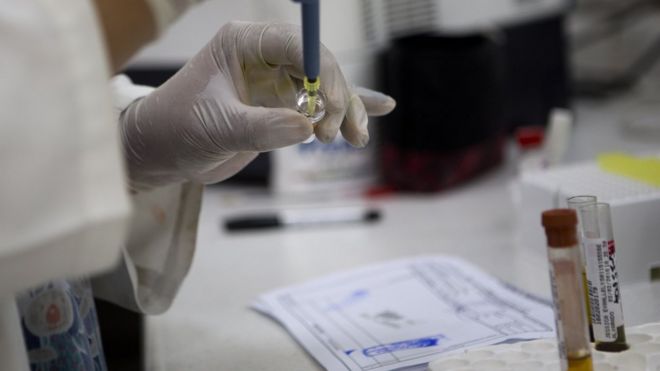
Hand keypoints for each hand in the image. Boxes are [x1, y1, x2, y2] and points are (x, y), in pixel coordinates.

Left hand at [120, 22, 395, 189]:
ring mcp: (275, 83)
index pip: (297, 45)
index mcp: (244, 43)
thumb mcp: (216, 127)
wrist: (159, 153)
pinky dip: (346, 109)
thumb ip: (261, 127)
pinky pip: (320, 106)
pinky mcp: (280, 108)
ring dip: (346, 112)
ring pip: (324, 90)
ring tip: (356, 140)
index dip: (322, 72)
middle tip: (335, 134)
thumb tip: (307, 127)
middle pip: (318, 67)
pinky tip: (379, 109)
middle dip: (336, 99)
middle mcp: (264, 57)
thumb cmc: (175, 130)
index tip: (332, 106)